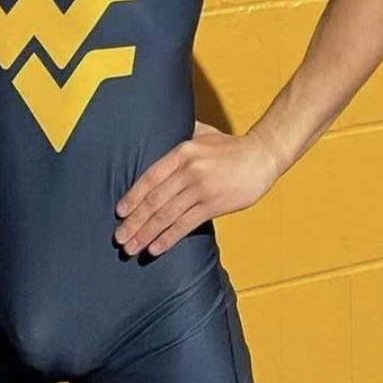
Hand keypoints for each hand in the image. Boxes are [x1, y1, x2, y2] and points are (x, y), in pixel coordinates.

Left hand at [113, 120, 279, 257]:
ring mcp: (201, 189)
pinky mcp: (214, 204)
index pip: (149, 178)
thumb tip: (156, 133)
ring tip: (131, 248)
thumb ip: (180, 135)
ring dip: (146, 234)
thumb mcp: (202, 134)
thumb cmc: (230, 147)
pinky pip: (185, 225)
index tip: (119, 213)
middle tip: (119, 238)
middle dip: (134, 222)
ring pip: (166, 216)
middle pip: (154, 200)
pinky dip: (168, 238)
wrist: (262, 156)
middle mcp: (189, 170)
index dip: (132, 197)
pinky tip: (155, 248)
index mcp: (182, 152)